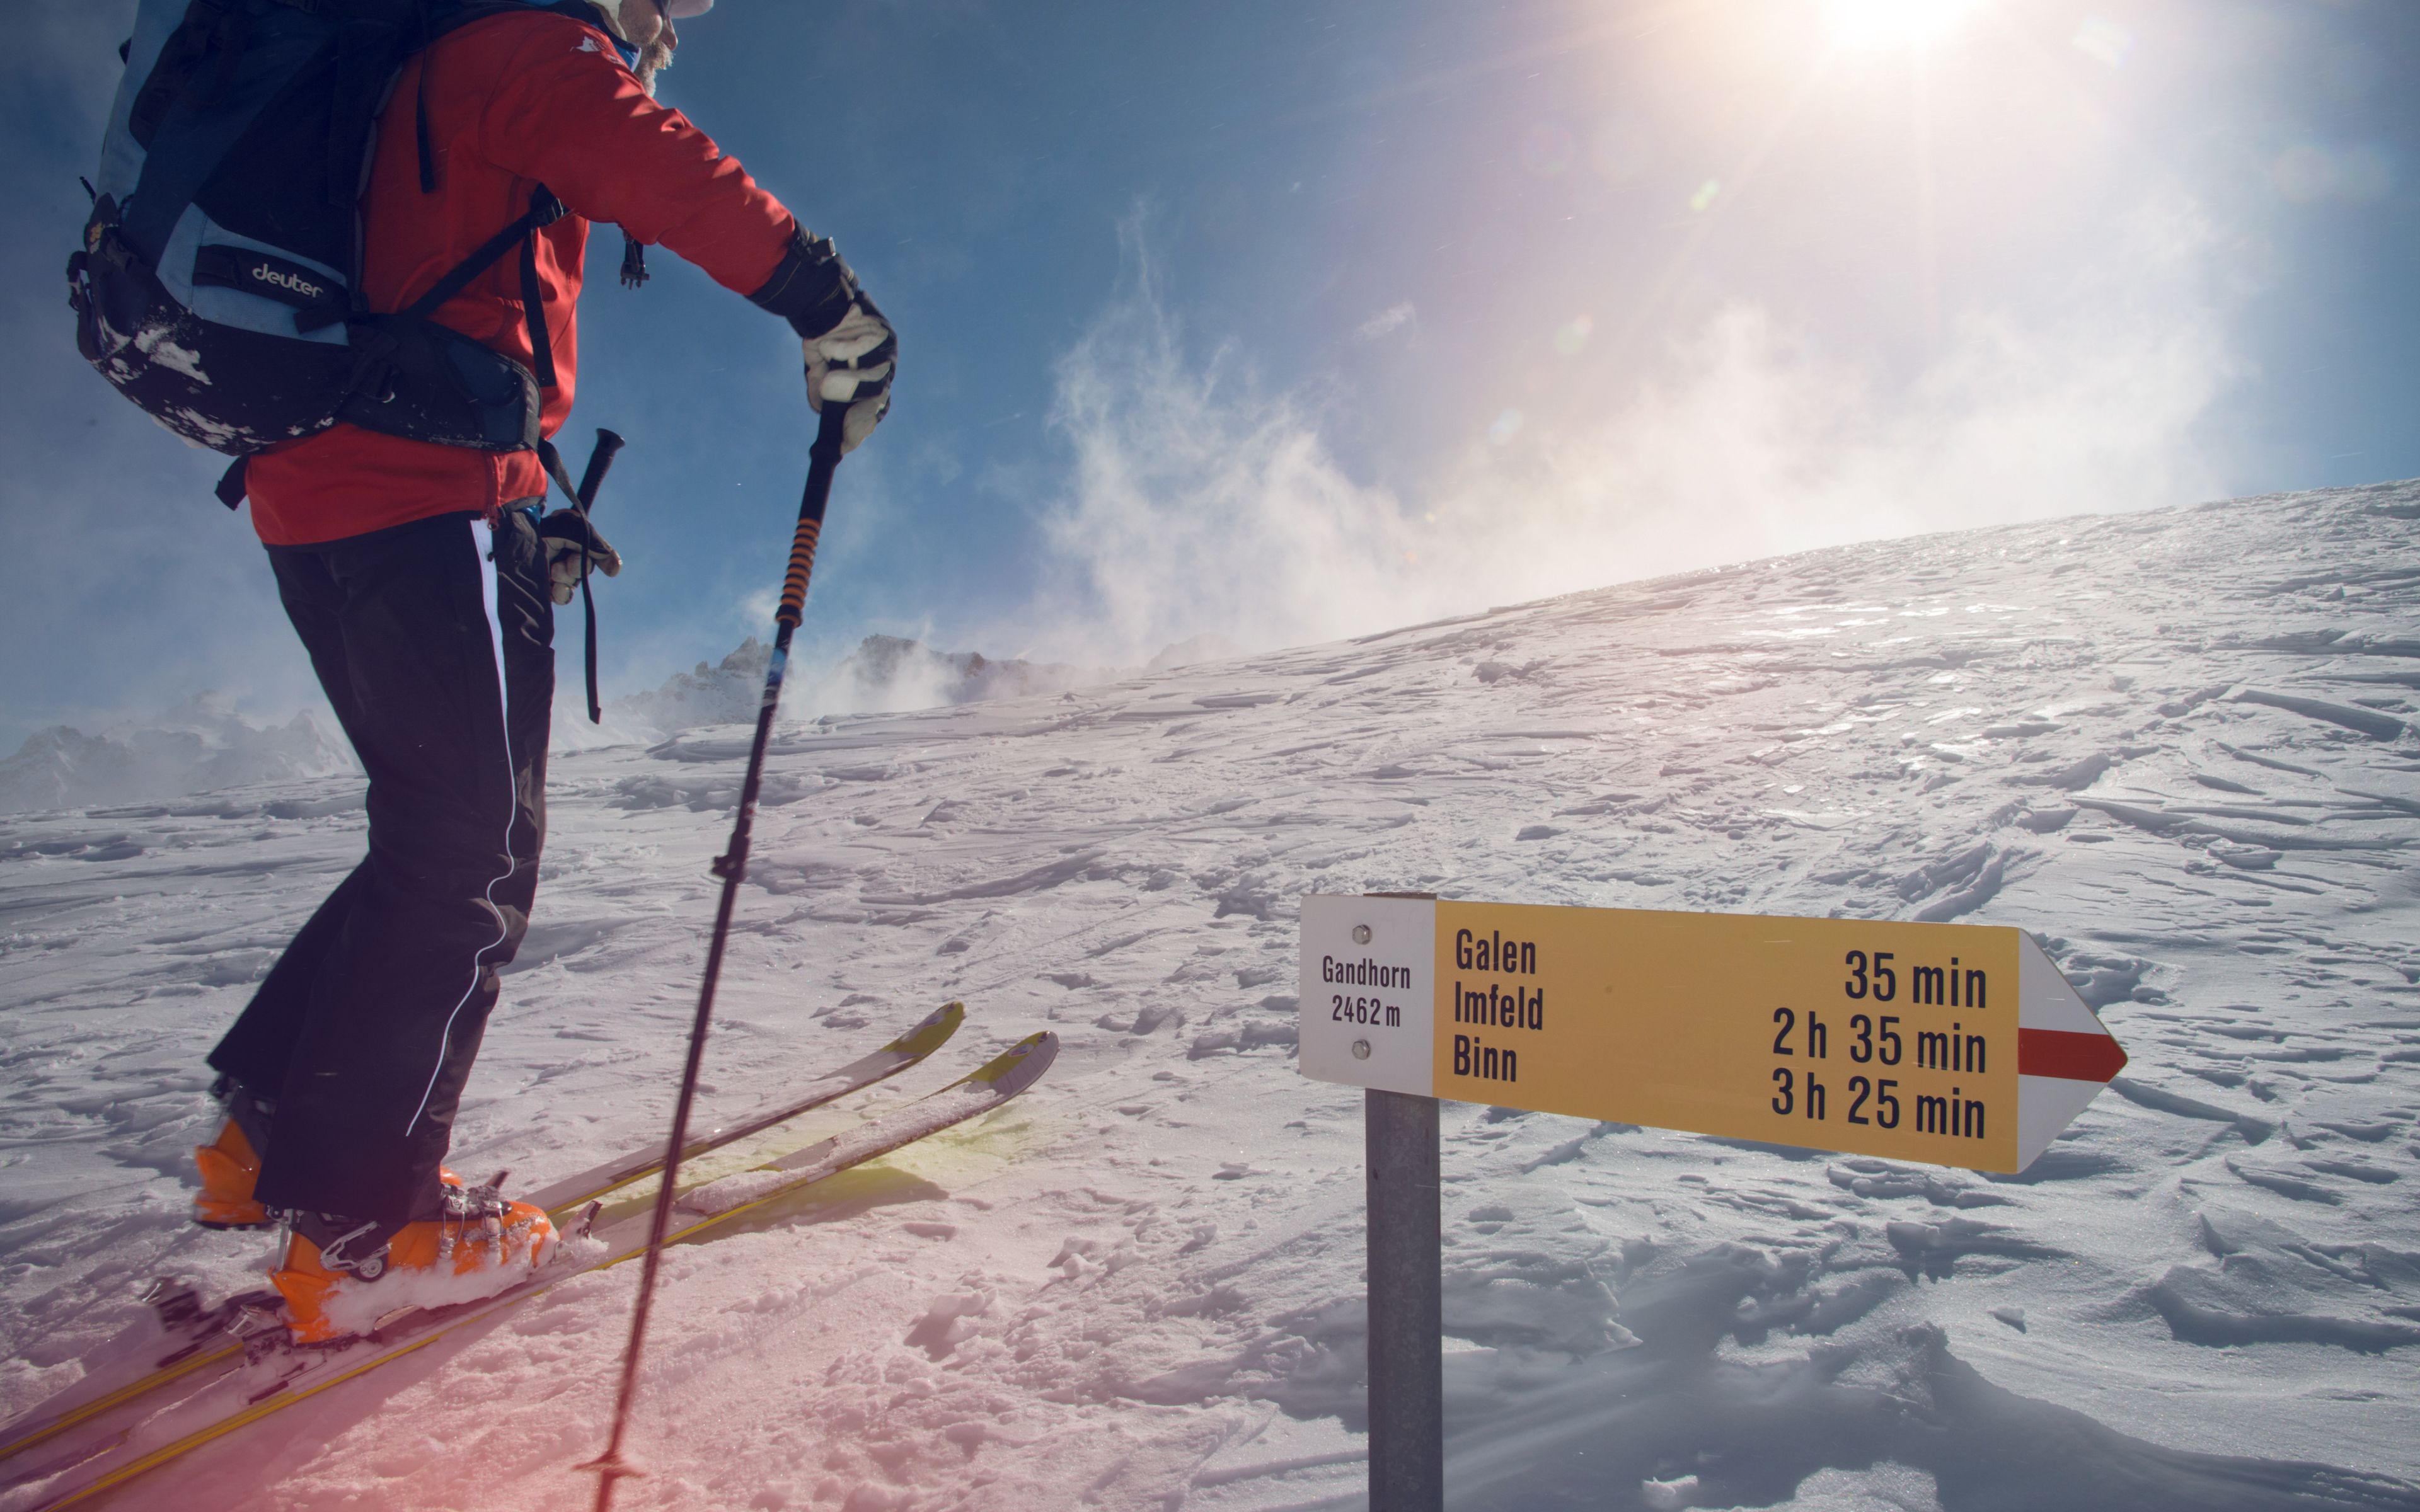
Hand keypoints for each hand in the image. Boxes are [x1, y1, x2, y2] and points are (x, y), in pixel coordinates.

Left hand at [537, 509, 621, 604]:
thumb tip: (616, 570)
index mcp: (572, 539)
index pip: (596, 553)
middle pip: (584, 569)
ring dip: (568, 579)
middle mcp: (564, 555)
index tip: (612, 570)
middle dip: (578, 567)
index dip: (605, 560)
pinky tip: (555, 587)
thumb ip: (596, 545)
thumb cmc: (542, 528)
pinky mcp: (543, 586)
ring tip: (555, 572)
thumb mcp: (572, 528)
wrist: (513, 536)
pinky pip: (561, 597)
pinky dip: (561, 594)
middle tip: (567, 561)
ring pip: (573, 584)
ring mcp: (553, 571)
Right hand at [802, 293, 894, 454]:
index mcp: (869, 384)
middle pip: (879, 396)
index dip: (860, 427)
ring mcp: (887, 352)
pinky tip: (828, 345)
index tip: (844, 443)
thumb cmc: (821, 338)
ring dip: (851, 381)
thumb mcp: (817, 371)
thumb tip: (824, 411)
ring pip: (878, 376)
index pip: (873, 412)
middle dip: (859, 406)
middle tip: (836, 405)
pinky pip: (866, 347)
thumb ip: (821, 393)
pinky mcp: (883, 331)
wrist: (820, 299)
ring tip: (827, 379)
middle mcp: (883, 370)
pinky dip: (843, 349)